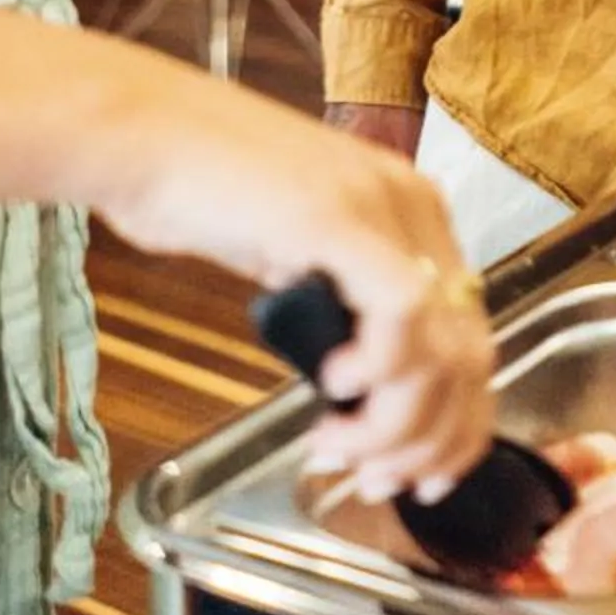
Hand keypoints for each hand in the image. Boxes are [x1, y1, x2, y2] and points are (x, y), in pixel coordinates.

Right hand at [97, 74, 491, 503]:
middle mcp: (414, 205)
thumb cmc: (203, 188)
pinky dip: (381, 371)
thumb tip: (367, 385)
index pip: (472, 337)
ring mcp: (382, 207)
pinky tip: (334, 385)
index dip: (455, 423)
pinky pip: (403, 316)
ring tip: (336, 445)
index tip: (418, 475)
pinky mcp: (340, 218)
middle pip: (471, 357)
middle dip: (430, 442)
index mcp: (413, 209)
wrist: (143, 133)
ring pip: (442, 352)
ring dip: (396, 427)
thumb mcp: (299, 248)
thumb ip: (343, 298)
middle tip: (377, 481)